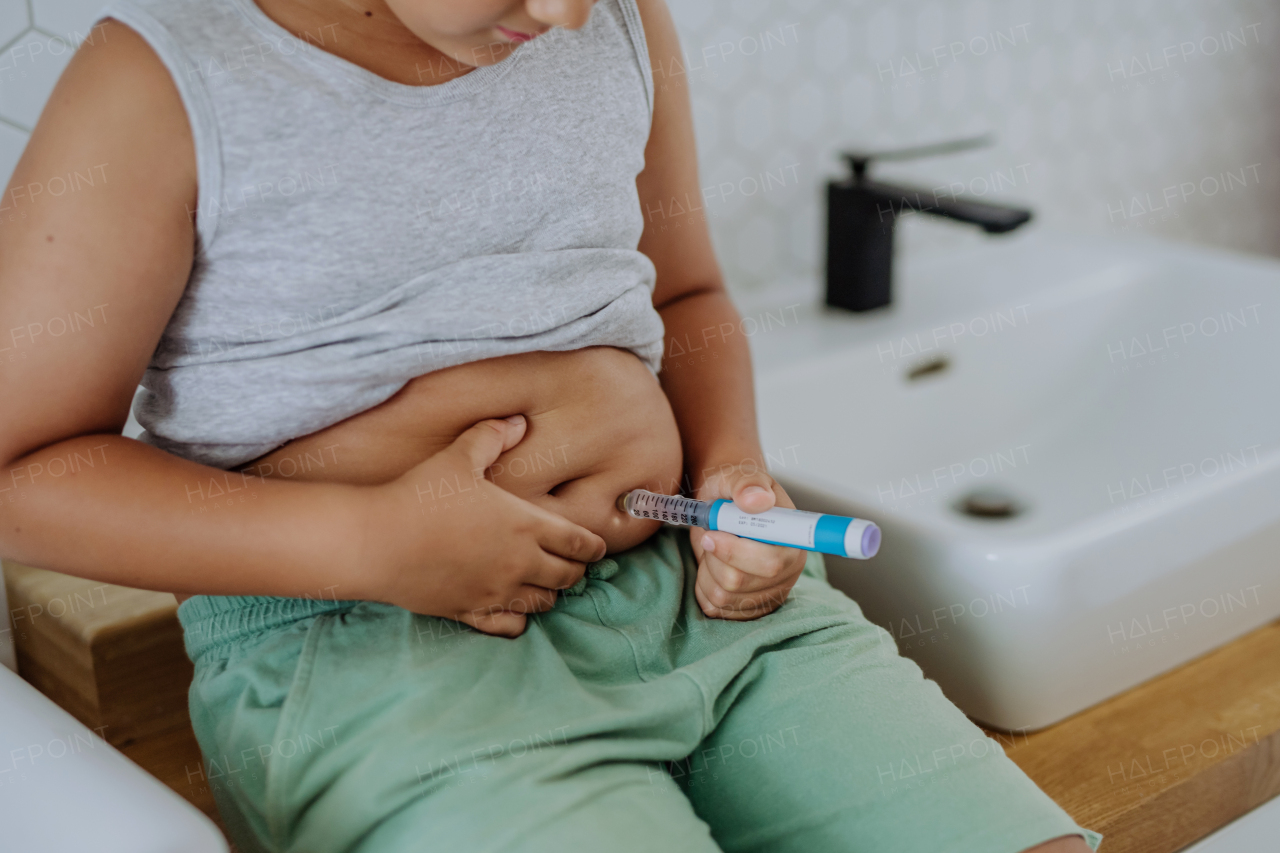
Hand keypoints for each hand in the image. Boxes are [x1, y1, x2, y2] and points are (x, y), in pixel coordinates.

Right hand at [363, 415, 605, 637]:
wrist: (377, 541)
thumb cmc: (420, 495)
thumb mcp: (459, 456)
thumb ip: (492, 437)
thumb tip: (518, 421)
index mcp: (525, 525)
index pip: (580, 543)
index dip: (594, 547)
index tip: (597, 547)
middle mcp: (519, 563)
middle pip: (568, 577)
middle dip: (575, 571)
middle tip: (572, 563)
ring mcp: (496, 592)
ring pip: (543, 604)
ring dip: (549, 594)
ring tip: (544, 582)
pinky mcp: (470, 612)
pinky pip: (509, 628)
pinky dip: (519, 621)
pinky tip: (514, 610)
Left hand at [689, 462, 807, 619]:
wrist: (725, 508)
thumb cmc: (735, 492)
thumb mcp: (738, 476)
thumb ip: (746, 483)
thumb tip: (757, 500)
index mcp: (791, 541)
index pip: (771, 563)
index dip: (736, 552)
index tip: (712, 535)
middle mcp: (786, 572)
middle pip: (740, 582)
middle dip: (714, 558)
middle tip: (709, 536)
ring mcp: (768, 593)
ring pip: (723, 596)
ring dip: (707, 569)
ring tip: (714, 548)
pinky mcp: (748, 608)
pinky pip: (714, 606)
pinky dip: (703, 585)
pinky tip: (712, 566)